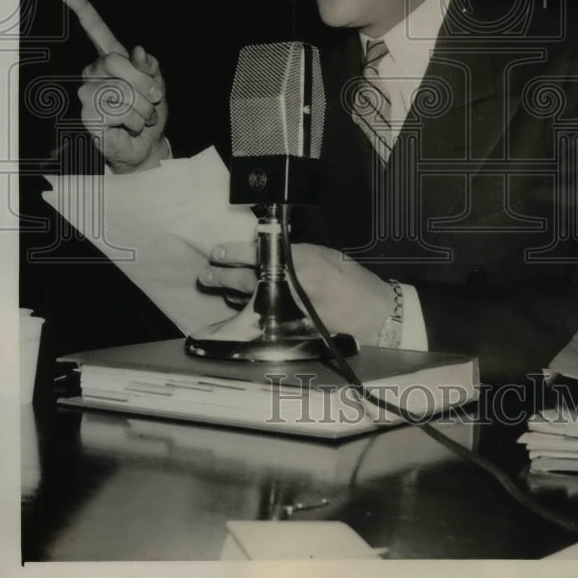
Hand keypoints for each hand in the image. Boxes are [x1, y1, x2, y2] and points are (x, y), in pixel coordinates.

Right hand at [58, 0, 168, 173]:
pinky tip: (129, 126)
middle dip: (144, 84)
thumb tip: (137, 52)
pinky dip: (133, 120)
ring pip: (120, 89)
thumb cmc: (150, 114)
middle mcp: (95, 72)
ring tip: (141, 116)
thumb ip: (149, 67)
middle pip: (117, 62)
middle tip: (153, 100)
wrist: (148, 145)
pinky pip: (116, 109)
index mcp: (112, 59)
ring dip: (142, 107)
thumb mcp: (157, 85)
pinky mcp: (88, 114)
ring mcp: (88, 92)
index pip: (95, 29)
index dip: (81, 8)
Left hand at [200, 242, 393, 345]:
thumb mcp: (322, 255)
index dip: (233, 252)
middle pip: (244, 278)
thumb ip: (293, 253)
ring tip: (215, 285)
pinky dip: (246, 308)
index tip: (218, 251)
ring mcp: (285, 309)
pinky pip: (258, 316)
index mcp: (298, 261)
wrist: (372, 313)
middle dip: (222, 275)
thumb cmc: (350, 279)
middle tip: (205, 273)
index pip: (256, 253)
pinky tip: (236, 303)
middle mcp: (288, 285)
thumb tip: (266, 249)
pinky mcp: (287, 327)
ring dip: (229, 291)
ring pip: (248, 298)